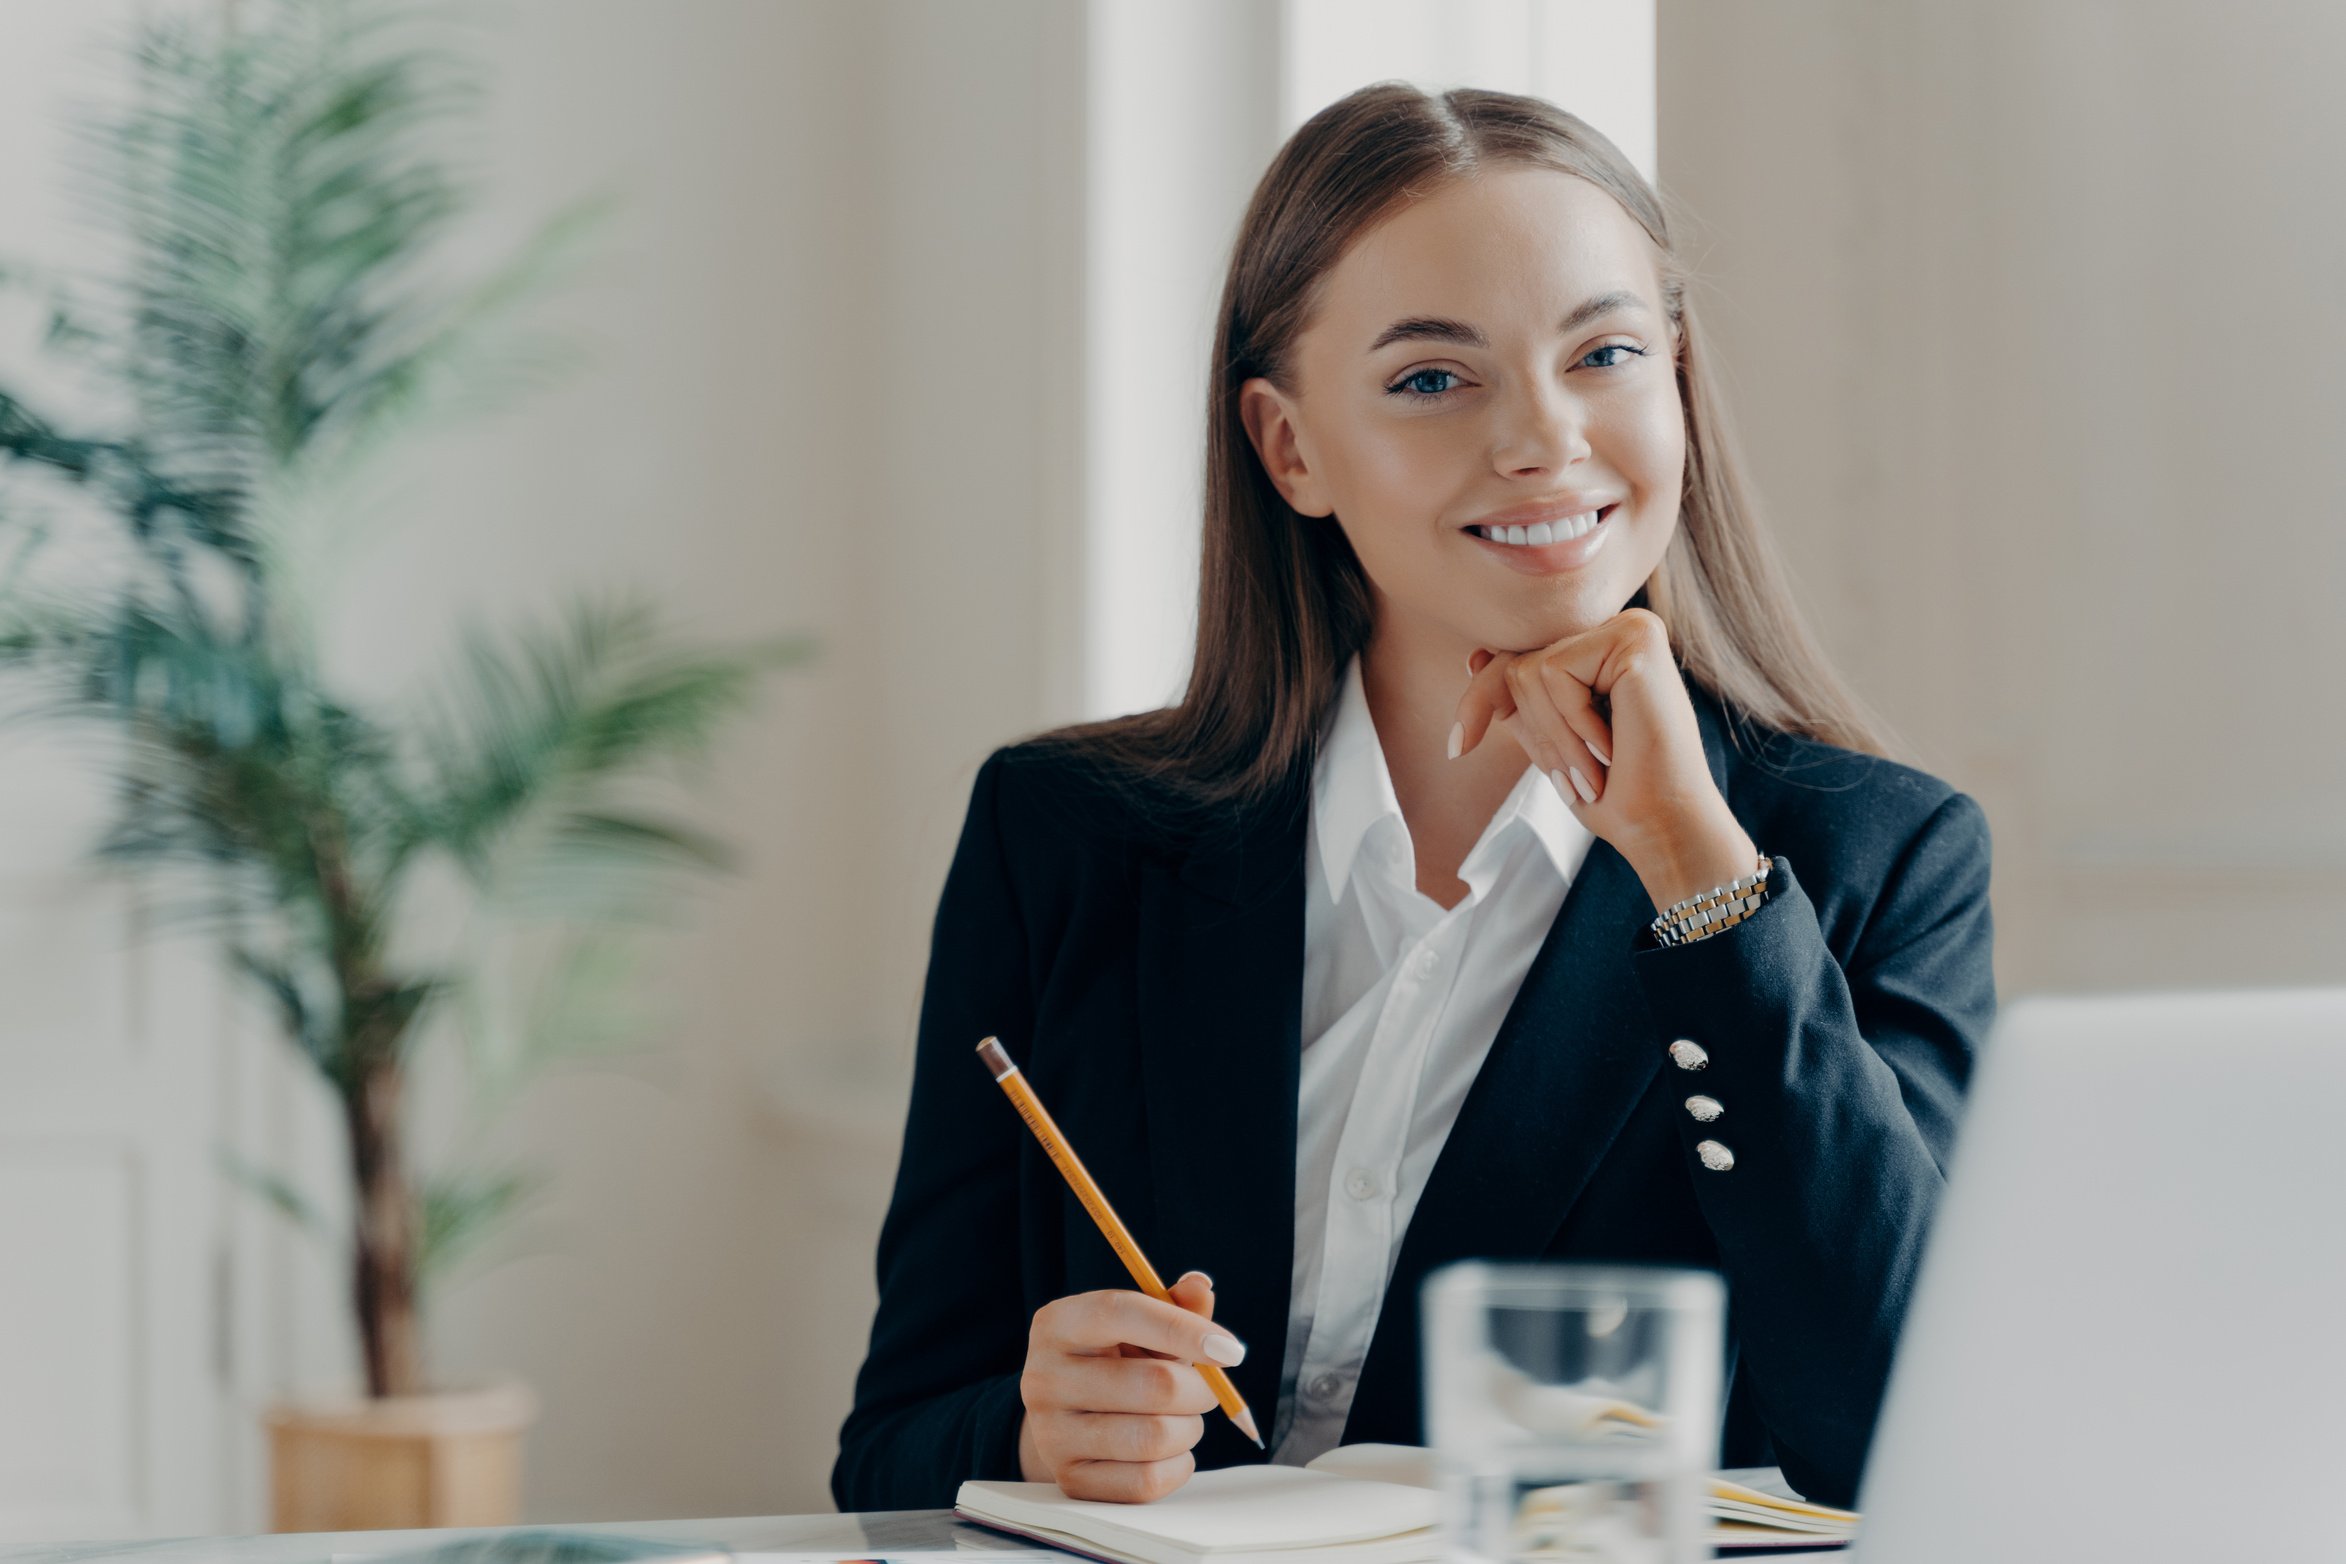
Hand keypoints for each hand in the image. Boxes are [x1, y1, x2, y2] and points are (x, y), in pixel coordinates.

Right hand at [1016, 1271, 1242, 1501]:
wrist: (1066, 1419)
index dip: (1183, 1328)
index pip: (1121, 1312)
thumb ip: (1173, 1306)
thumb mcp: (1136, 1326)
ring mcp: (1051, 1433)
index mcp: (1059, 1324)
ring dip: (1189, 1429)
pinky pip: (1147, 1481)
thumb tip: (1200, 1288)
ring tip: (1182, 1418)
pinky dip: (1176, 1466)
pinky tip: (1168, 1451)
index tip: (1231, 1349)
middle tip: (1206, 1389)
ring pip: (1155, 1437)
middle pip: (1155, 1384)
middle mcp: (1044, 1377)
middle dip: (1200, 1389)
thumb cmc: (1112, 1361)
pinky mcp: (1070, 1479)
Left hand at [1452, 606, 1759, 910]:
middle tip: (1573, 782)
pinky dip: (1572, 723)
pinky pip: (1555, 672)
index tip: (1456, 748)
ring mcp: (1629, 627)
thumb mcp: (1551, 741)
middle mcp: (1617, 630)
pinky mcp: (1634, 636)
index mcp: (1601, 653)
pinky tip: (1612, 748)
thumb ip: (1520, 701)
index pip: (1518, 661)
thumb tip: (1476, 658)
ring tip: (1594, 771)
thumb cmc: (1614, 793)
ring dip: (1555, 737)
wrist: (1662, 825)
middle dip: (1535, 733)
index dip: (1481, 703)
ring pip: (1530, 670)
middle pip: (1518, 664)